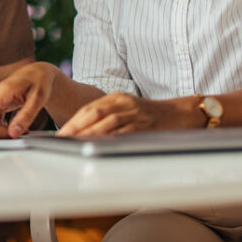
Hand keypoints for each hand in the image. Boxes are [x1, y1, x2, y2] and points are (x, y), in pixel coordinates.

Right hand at [0, 62, 57, 137]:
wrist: (36, 73)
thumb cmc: (38, 82)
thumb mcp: (37, 100)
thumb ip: (25, 117)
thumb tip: (14, 133)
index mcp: (3, 92)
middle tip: (18, 134)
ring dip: (1, 131)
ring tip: (22, 129)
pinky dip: (1, 128)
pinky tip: (14, 127)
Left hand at [57, 92, 173, 136]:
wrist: (179, 113)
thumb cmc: (149, 114)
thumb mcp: (126, 109)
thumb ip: (109, 116)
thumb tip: (86, 131)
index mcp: (116, 97)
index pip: (90, 108)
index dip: (75, 120)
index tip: (62, 131)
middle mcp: (124, 102)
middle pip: (95, 112)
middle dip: (77, 126)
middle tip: (63, 137)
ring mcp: (135, 112)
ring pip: (108, 121)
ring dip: (90, 132)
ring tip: (76, 142)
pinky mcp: (145, 124)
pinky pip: (125, 131)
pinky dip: (111, 138)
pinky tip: (101, 144)